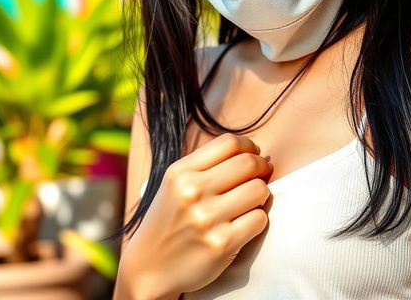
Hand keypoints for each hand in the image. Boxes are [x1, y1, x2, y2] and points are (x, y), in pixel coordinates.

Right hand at [120, 134, 272, 297]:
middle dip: (262, 167)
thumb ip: (208, 164)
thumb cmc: (171, 219)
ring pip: (259, 189)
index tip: (253, 155)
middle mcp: (192, 191)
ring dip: (261, 194)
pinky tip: (244, 223)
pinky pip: (259, 219)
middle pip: (249, 163)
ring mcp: (207, 218)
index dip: (249, 146)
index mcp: (180, 172)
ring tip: (250, 201)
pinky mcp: (222, 244)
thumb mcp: (176, 183)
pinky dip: (257, 219)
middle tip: (261, 175)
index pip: (230, 142)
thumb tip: (254, 152)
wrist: (149, 269)